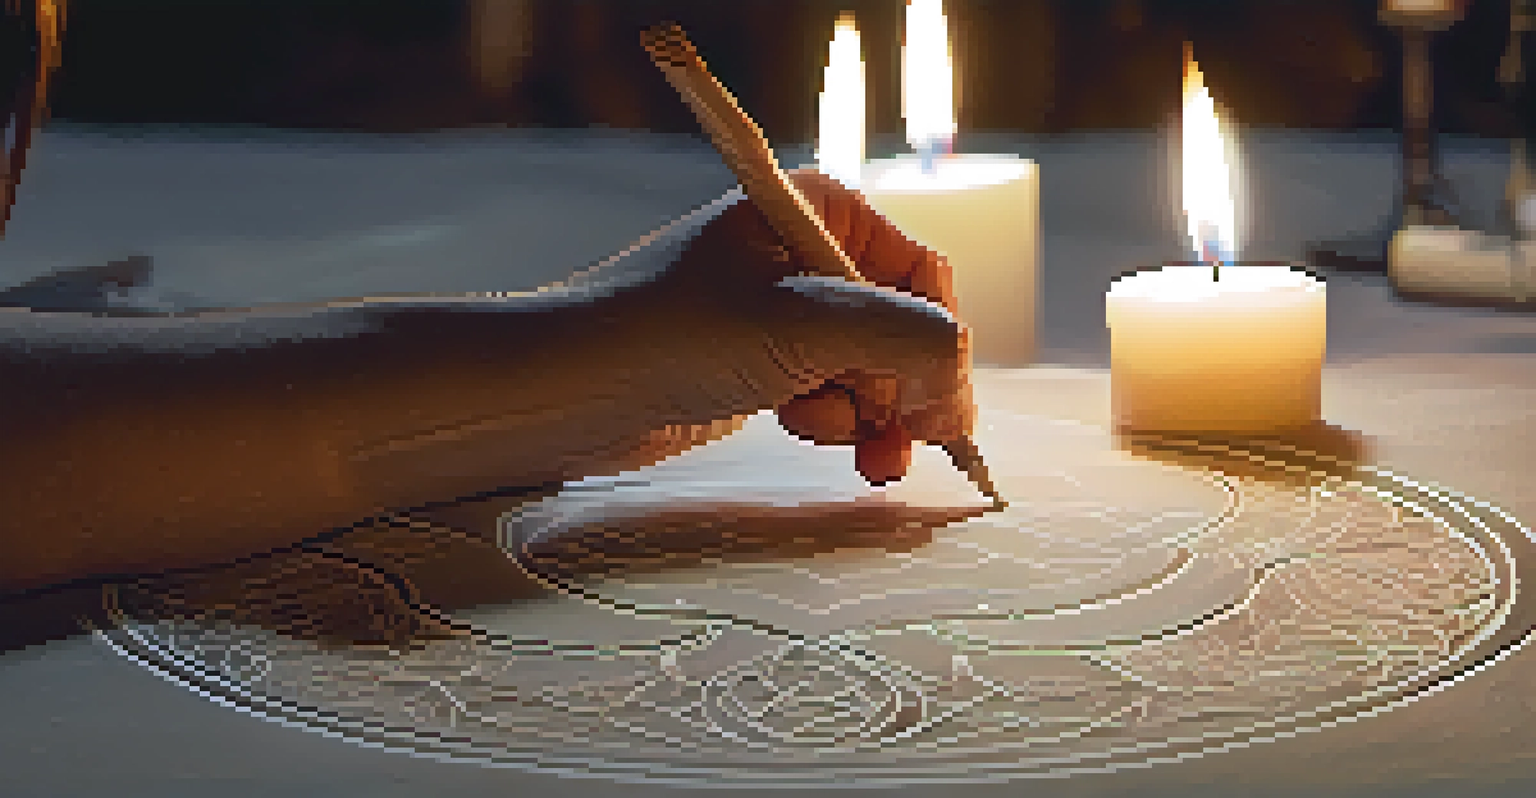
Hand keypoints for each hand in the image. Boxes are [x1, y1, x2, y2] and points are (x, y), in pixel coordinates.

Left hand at [658, 168, 973, 486]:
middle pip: (904, 327)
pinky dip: (834, 422)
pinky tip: (806, 429)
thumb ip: (906, 341)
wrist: (570, 390)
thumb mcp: (805, 326)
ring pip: (873, 370)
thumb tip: (963, 384)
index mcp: (819, 209)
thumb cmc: (671, 334)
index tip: (937, 406)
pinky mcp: (762, 362)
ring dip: (872, 415)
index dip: (939, 341)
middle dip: (906, 388)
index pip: (924, 274)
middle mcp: (807, 253)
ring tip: (857, 448)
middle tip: (902, 440)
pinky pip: (833, 394)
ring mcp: (784, 311)